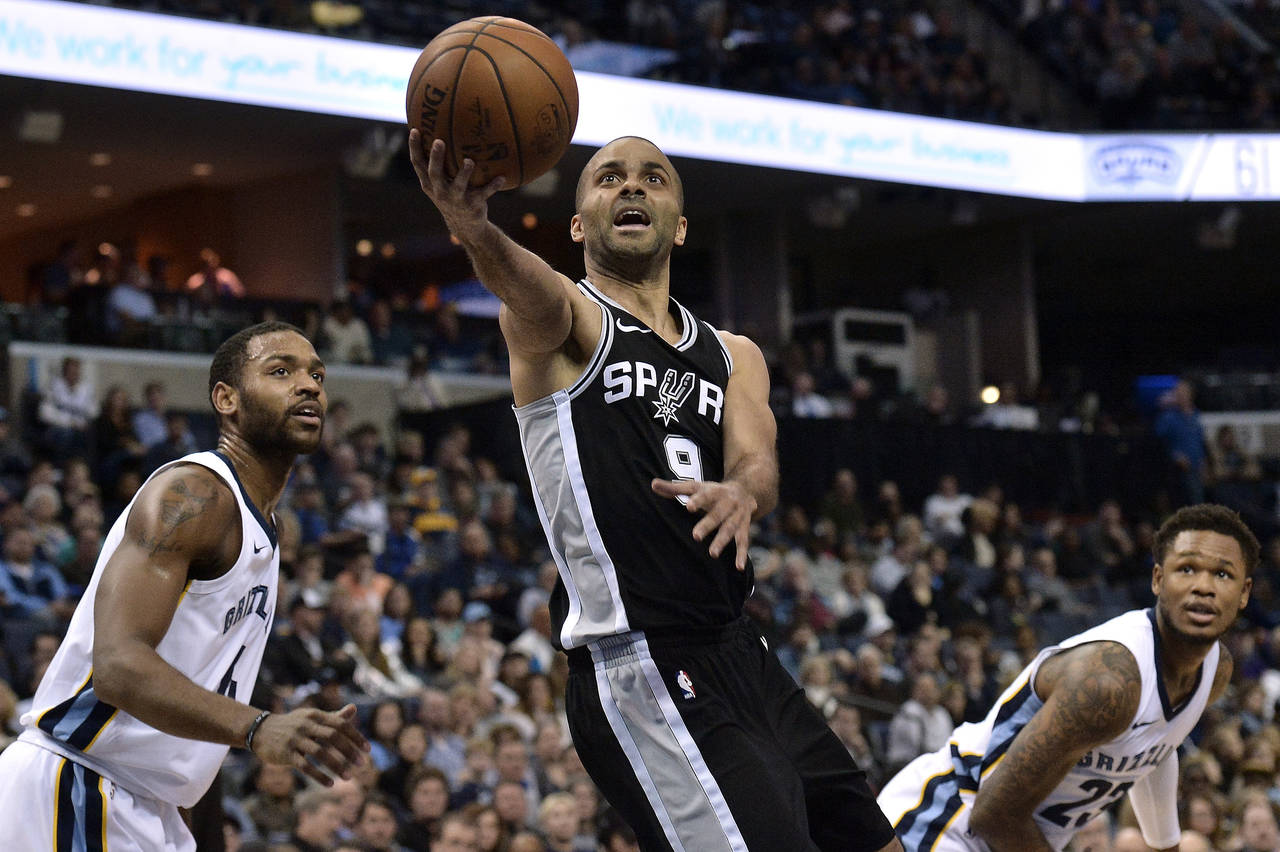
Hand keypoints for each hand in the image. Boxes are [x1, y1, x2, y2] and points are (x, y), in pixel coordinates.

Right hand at [250, 703, 368, 785]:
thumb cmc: (293, 724)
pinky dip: (319, 775)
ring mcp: (295, 739)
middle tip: (362, 764)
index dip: (355, 736)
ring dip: (336, 765)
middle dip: (349, 751)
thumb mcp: (312, 717)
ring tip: (348, 777)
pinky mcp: (286, 754)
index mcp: (315, 715)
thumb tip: (354, 709)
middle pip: (332, 737)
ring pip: (319, 753)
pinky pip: (305, 766)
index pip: (340, 724)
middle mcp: (306, 725)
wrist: (261, 730)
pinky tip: (330, 784)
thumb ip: (333, 716)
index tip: (367, 749)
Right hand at [408, 130, 505, 241]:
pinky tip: (502, 177)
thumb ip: (440, 163)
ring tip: (470, 161)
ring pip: (458, 185)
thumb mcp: (442, 182)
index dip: (414, 147)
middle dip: (436, 158)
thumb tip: (443, 129)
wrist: (465, 225)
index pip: (418, 164)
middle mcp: (440, 191)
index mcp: (430, 183)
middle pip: (435, 173)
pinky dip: (493, 186)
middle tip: (438, 141)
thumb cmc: (452, 195)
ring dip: (464, 174)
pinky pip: (484, 193)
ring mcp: (456, 199)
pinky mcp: (473, 205)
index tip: (415, 130)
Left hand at [651, 478, 755, 570]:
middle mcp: (728, 503)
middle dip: (708, 525)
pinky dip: (742, 554)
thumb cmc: (712, 491)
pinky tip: (738, 567)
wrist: (745, 490)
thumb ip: (674, 488)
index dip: (698, 500)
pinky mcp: (744, 528)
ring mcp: (737, 516)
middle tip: (696, 536)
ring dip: (722, 541)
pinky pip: (743, 542)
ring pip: (730, 529)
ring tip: (712, 554)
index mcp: (714, 491)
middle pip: (717, 514)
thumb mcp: (696, 487)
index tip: (689, 506)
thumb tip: (653, 484)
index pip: (705, 495)